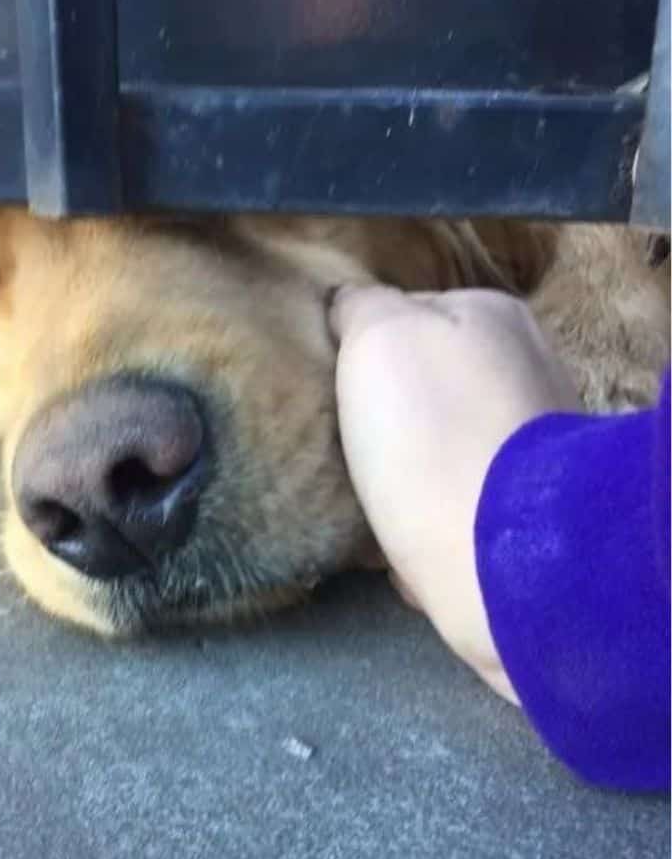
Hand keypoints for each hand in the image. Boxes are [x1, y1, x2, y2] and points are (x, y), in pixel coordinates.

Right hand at [328, 286, 581, 702]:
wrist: (498, 554)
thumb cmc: (431, 431)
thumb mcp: (379, 336)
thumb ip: (361, 307)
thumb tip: (351, 305)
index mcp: (492, 314)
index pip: (404, 313)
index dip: (358, 347)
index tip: (329, 385)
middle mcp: (524, 365)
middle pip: (424, 379)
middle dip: (386, 409)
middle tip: (340, 440)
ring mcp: (528, 438)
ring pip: (437, 439)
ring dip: (402, 464)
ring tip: (362, 490)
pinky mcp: (520, 507)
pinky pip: (451, 496)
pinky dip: (424, 510)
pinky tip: (398, 529)